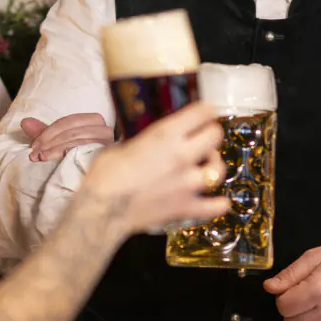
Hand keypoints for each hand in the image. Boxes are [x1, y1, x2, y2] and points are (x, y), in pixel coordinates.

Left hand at [20, 113, 114, 162]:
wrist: (97, 184)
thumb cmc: (76, 161)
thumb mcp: (59, 144)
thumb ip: (44, 133)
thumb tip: (24, 122)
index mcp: (96, 122)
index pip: (70, 121)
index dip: (48, 131)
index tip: (33, 145)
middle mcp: (106, 130)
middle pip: (72, 131)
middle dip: (49, 141)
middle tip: (34, 154)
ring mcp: (109, 144)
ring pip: (76, 141)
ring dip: (54, 149)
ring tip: (40, 157)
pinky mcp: (107, 156)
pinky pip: (83, 151)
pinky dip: (64, 153)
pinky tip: (52, 160)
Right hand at [80, 102, 228, 235]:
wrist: (102, 209)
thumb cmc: (105, 176)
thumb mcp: (121, 146)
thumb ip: (141, 142)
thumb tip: (145, 141)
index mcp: (165, 135)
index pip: (201, 113)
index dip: (205, 111)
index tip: (204, 113)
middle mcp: (182, 156)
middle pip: (215, 136)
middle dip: (211, 134)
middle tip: (204, 137)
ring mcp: (187, 183)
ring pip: (219, 170)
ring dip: (214, 166)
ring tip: (206, 166)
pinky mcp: (185, 207)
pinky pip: (215, 207)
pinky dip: (219, 204)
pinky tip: (218, 200)